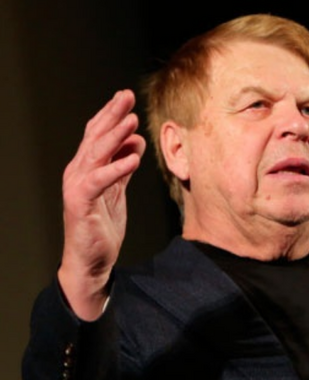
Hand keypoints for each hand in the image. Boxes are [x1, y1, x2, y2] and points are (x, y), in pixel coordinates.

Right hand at [58, 89, 145, 320]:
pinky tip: (132, 158)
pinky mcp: (81, 203)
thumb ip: (123, 166)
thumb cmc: (102, 224)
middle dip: (112, 115)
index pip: (98, 134)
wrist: (91, 259)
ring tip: (132, 121)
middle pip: (95, 137)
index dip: (111, 114)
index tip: (127, 97)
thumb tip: (135, 142)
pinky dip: (116, 168)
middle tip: (127, 97)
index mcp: (87, 167)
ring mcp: (78, 186)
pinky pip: (99, 181)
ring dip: (114, 136)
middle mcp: (79, 172)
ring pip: (96, 154)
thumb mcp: (117, 190)